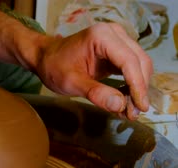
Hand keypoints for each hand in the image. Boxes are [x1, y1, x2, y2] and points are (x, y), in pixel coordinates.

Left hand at [34, 22, 152, 119]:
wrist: (45, 57)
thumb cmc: (54, 67)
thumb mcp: (71, 83)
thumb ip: (95, 93)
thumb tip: (120, 105)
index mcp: (101, 36)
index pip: (129, 61)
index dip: (138, 85)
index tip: (140, 107)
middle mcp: (114, 34)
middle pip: (139, 62)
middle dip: (139, 89)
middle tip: (133, 114)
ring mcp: (118, 40)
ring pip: (139, 66)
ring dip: (137, 89)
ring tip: (129, 112)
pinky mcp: (118, 50)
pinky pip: (132, 68)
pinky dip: (131, 85)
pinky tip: (125, 102)